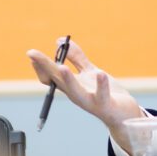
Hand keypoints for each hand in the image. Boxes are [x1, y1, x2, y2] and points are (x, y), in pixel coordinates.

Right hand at [27, 38, 144, 151]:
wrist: (124, 115)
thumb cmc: (105, 93)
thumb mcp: (89, 72)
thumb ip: (76, 57)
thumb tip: (60, 40)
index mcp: (71, 86)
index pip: (50, 77)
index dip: (40, 65)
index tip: (32, 54)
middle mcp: (76, 94)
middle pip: (57, 79)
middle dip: (45, 66)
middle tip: (32, 53)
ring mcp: (89, 100)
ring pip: (75, 90)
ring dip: (68, 79)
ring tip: (62, 67)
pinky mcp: (105, 104)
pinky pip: (102, 94)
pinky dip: (101, 84)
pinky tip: (100, 73)